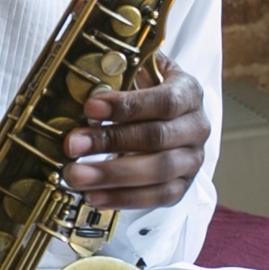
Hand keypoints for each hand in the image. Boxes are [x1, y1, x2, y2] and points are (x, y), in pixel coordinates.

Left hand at [62, 66, 208, 212]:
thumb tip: (88, 73)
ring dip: (112, 175)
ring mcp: (192, 160)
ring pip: (157, 171)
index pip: (163, 101)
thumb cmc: (148, 93)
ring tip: (76, 175)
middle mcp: (196, 127)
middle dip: (110, 141)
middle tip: (72, 145)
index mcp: (189, 93)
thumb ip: (122, 71)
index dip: (127, 106)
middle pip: (157, 138)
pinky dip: (123, 198)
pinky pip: (156, 197)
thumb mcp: (141, 73)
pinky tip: (95, 195)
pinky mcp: (182, 186)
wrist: (170, 118)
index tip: (90, 108)